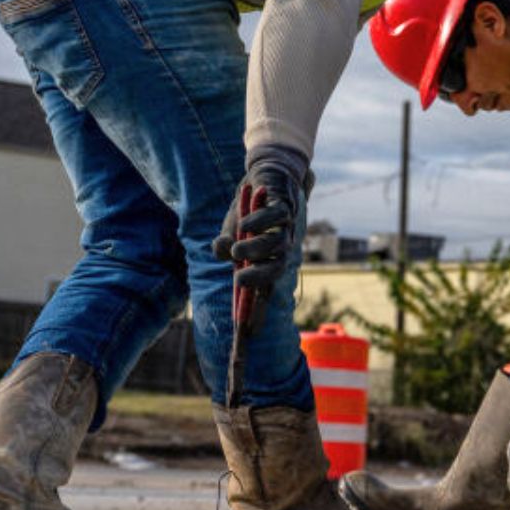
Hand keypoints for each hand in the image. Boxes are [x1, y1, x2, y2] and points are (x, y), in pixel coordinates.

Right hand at [213, 150, 310, 302]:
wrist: (262, 180)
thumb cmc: (245, 215)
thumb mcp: (229, 235)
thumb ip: (225, 247)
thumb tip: (223, 252)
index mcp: (269, 260)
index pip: (267, 286)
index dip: (259, 307)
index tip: (248, 328)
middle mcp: (282, 247)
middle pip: (278, 267)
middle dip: (261, 277)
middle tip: (240, 280)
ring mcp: (285, 227)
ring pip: (278, 243)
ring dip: (257, 249)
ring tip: (237, 249)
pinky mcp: (284, 205)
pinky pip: (277, 216)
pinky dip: (260, 222)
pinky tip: (245, 226)